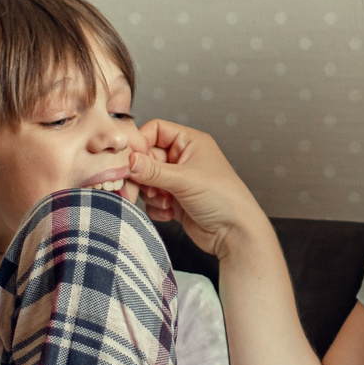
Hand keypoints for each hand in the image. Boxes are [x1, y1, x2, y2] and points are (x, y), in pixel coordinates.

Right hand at [123, 120, 259, 258]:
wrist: (235, 233)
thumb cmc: (223, 198)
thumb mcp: (185, 179)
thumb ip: (153, 170)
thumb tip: (129, 161)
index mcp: (190, 142)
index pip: (155, 130)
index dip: (141, 143)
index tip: (131, 160)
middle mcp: (183, 158)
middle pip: (147, 157)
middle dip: (144, 175)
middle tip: (148, 188)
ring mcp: (178, 180)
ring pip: (146, 179)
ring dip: (151, 193)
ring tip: (165, 201)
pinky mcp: (174, 200)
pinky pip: (152, 199)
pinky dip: (156, 207)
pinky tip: (171, 213)